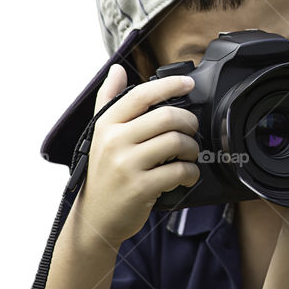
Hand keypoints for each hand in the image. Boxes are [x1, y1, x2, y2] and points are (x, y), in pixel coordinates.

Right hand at [69, 64, 201, 247]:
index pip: (142, 95)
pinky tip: (186, 174)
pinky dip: (191, 172)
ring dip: (193, 148)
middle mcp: (114, 141)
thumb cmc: (104, 174)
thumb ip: (108, 99)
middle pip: (167, 117)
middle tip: (192, 130)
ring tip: (189, 154)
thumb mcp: (99, 134)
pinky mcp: (140, 188)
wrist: (95, 219)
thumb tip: (116, 69)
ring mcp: (126, 165)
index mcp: (107, 125)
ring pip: (176, 142)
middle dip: (189, 122)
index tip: (189, 84)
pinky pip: (178, 170)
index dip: (170, 85)